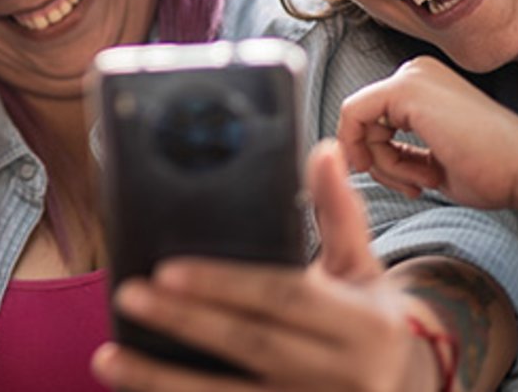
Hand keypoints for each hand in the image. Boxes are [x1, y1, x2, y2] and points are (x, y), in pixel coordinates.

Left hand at [91, 143, 443, 391]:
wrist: (410, 388)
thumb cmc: (371, 320)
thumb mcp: (364, 269)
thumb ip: (339, 213)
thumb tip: (322, 150)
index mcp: (361, 324)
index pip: (283, 298)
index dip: (225, 284)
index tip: (167, 270)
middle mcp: (345, 375)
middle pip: (253, 347)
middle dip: (186, 324)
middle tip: (128, 296)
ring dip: (164, 382)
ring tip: (108, 359)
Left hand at [337, 55, 517, 219]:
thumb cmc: (494, 172)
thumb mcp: (432, 161)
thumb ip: (399, 152)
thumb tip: (364, 157)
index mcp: (424, 86)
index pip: (375, 118)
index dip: (378, 156)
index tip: (403, 184)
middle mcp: (415, 73)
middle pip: (364, 119)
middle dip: (380, 161)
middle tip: (414, 187)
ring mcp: (410, 77)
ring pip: (358, 121)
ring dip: (385, 165)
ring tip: (424, 181)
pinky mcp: (404, 88)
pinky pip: (353, 115)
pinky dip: (370, 151)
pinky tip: (410, 175)